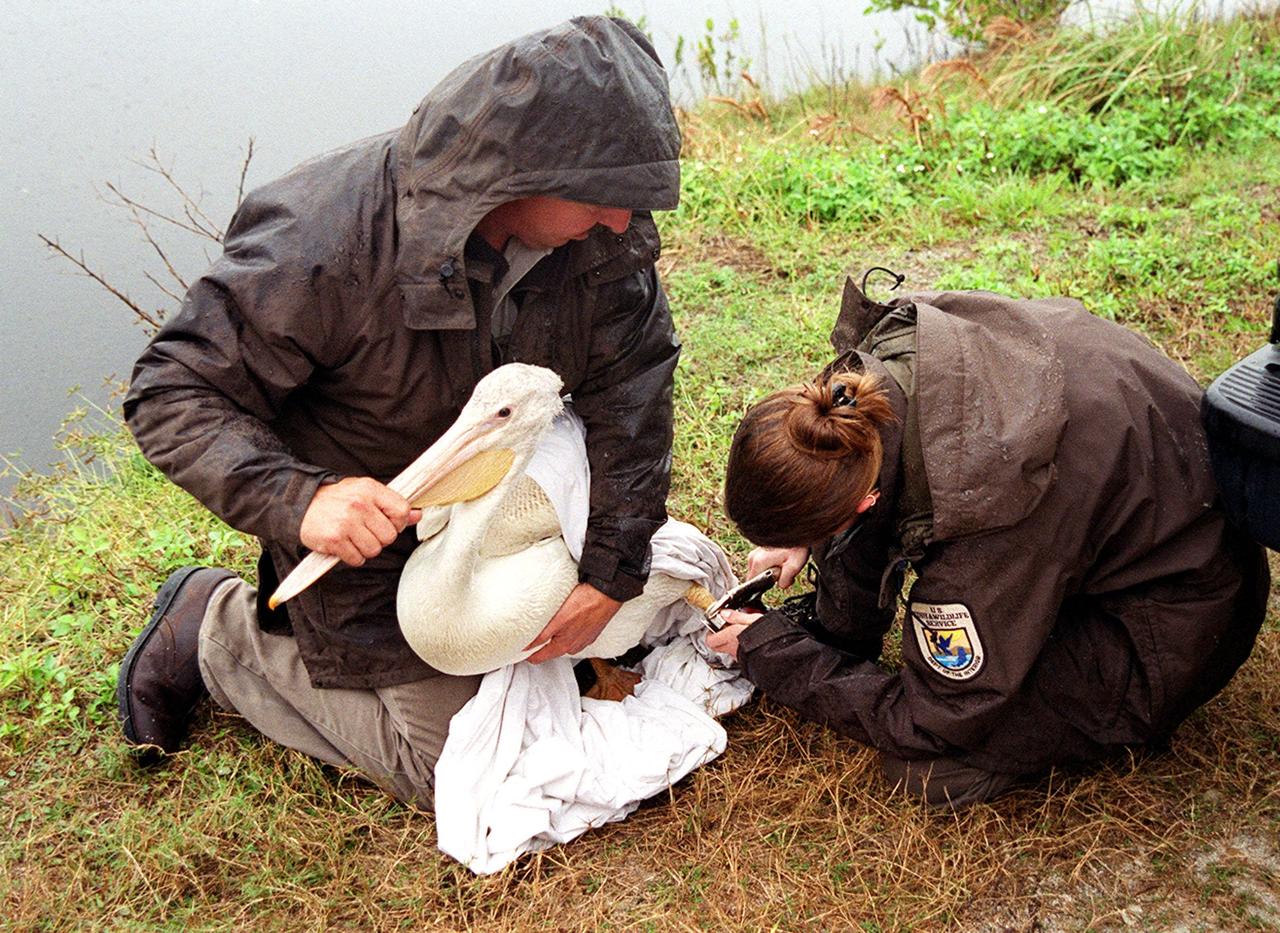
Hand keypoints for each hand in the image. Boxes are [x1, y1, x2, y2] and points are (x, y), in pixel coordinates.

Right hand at [299, 477, 421, 565]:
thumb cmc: (337, 500)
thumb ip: (391, 505)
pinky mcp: (334, 540)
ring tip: (353, 538)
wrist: (300, 505)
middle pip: (389, 536)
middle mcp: (359, 505)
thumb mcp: (364, 493)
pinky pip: (357, 559)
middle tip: (365, 531)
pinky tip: (344, 545)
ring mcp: (346, 523)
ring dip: (366, 549)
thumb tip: (418, 515)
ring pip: (375, 550)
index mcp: (370, 489)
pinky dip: (352, 556)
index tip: (386, 523)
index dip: (398, 522)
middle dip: (380, 538)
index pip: (402, 510)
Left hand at [524, 583, 622, 663]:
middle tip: (531, 630)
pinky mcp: (589, 631)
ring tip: (551, 621)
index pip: (538, 658)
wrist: (607, 594)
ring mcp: (583, 640)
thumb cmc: (585, 603)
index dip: (526, 653)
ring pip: (562, 641)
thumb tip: (527, 646)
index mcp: (564, 646)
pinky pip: (573, 634)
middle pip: (550, 650)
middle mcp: (574, 647)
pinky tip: (567, 618)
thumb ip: (541, 636)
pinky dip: (567, 629)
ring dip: (555, 635)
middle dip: (540, 643)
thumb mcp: (557, 620)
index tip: (518, 648)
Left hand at [705, 608, 762, 661]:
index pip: (710, 639)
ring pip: (730, 649)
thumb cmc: (766, 636)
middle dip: (720, 636)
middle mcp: (732, 649)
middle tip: (727, 627)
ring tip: (744, 631)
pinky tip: (752, 639)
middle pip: (718, 646)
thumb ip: (736, 616)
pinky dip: (743, 646)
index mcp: (730, 637)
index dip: (711, 632)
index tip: (717, 624)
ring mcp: (739, 657)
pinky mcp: (748, 661)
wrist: (778, 654)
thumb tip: (724, 613)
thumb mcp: (752, 619)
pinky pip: (740, 653)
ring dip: (733, 641)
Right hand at [747, 546, 809, 587]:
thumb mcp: (794, 567)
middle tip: (783, 572)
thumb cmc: (796, 547)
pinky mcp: (758, 550)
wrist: (798, 531)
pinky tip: (781, 560)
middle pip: (756, 577)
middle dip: (769, 579)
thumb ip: (785, 581)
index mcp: (758, 562)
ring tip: (783, 565)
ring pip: (759, 571)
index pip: (752, 583)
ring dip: (770, 572)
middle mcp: (753, 557)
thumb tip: (780, 585)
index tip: (775, 581)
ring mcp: (755, 552)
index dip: (764, 586)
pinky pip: (761, 564)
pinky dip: (770, 565)